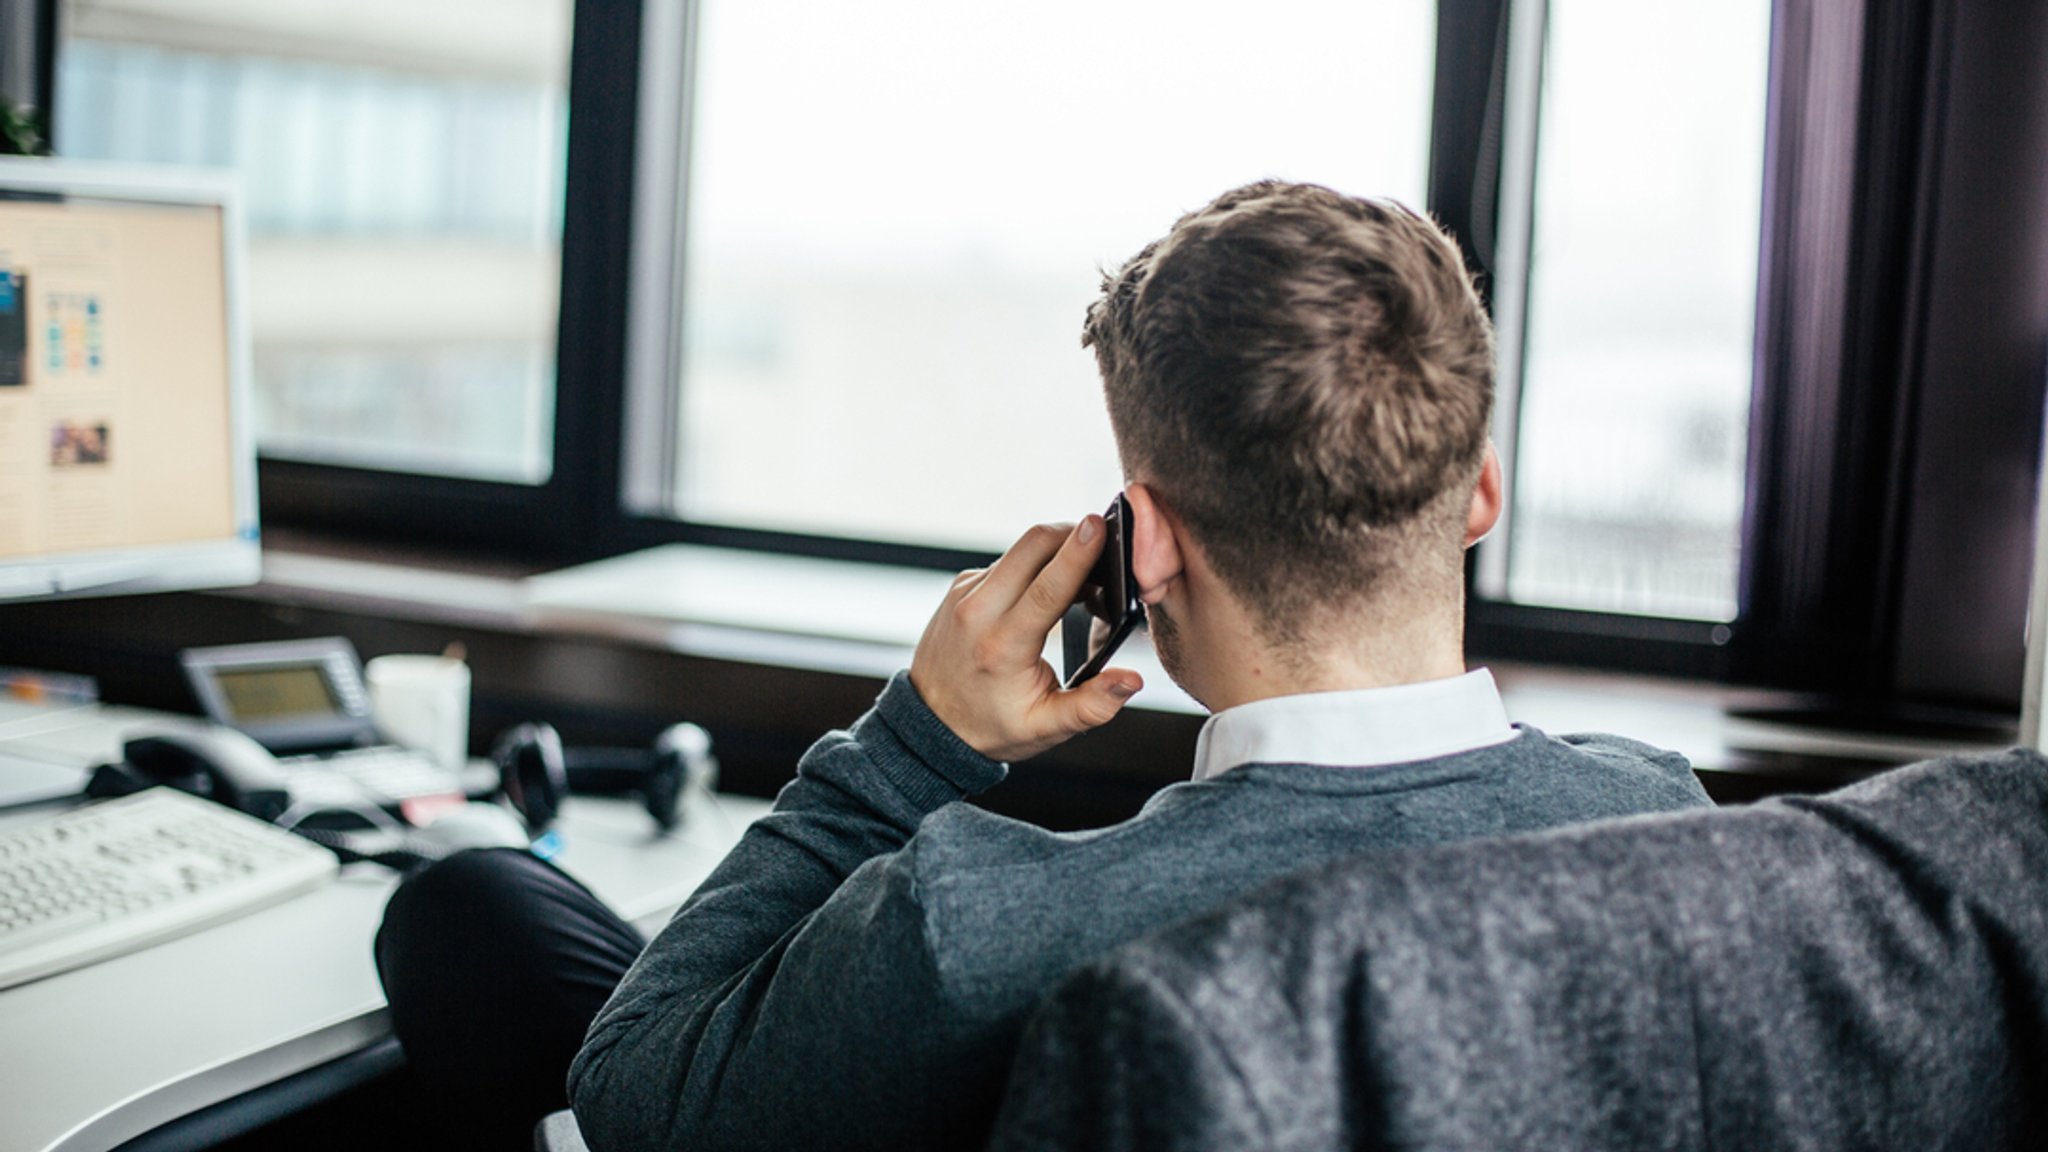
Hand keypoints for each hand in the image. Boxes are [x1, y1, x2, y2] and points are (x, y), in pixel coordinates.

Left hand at [910, 518, 1143, 761]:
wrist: (930, 725)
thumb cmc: (991, 726)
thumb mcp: (1045, 727)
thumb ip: (1093, 705)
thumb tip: (1132, 679)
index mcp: (1002, 646)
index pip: (1046, 588)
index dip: (1077, 554)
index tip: (1099, 524)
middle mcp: (978, 612)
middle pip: (1033, 546)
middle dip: (1072, 534)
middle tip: (1106, 548)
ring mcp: (966, 593)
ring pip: (1021, 549)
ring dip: (1056, 551)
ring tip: (1083, 584)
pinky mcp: (963, 585)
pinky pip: (1007, 560)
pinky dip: (1035, 565)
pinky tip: (1048, 591)